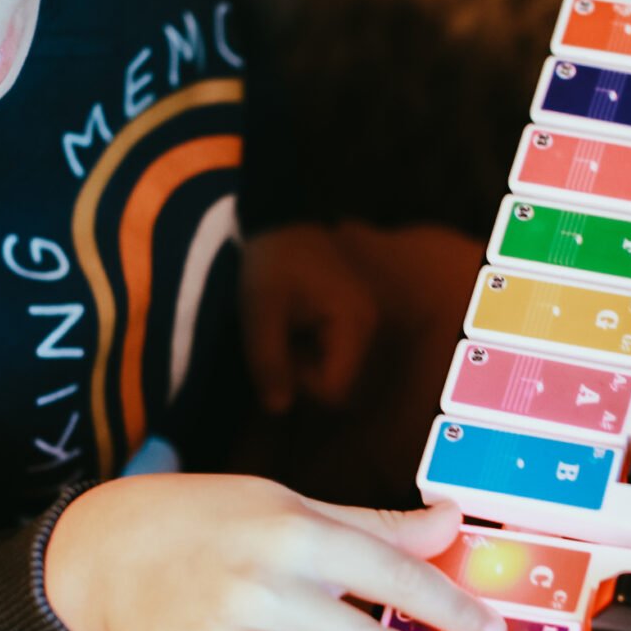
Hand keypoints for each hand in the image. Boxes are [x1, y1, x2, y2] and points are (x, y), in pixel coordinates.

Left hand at [240, 223, 378, 413]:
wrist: (285, 220)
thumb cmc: (273, 262)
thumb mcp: (261, 310)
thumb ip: (268, 359)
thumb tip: (277, 410)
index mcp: (353, 325)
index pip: (334, 389)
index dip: (301, 383)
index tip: (277, 351)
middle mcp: (369, 329)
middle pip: (338, 386)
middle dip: (303, 374)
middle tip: (278, 339)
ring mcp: (365, 327)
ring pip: (336, 373)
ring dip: (305, 364)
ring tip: (285, 331)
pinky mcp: (355, 323)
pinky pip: (335, 357)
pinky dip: (311, 352)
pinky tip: (295, 328)